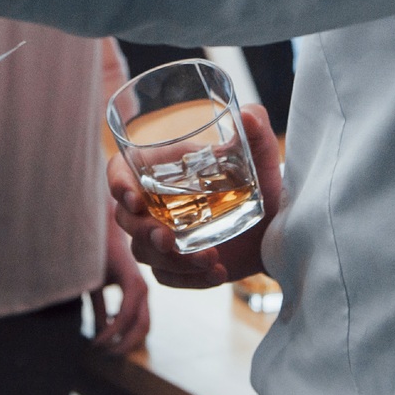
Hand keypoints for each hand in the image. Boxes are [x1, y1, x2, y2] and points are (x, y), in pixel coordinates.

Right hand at [89, 216, 150, 353]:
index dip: (127, 341)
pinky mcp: (128, 277)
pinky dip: (112, 328)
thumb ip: (102, 307)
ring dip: (118, 338)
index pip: (141, 324)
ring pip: (134, 322)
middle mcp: (141, 287)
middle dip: (127, 345)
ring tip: (100, 345)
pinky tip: (99, 333)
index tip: (106, 349)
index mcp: (137, 289)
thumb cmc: (94, 254)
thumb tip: (103, 330)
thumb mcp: (97, 285)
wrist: (94, 224)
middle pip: (143, 327)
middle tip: (109, 354)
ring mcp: (137, 282)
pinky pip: (124, 312)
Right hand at [108, 103, 281, 290]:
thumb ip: (256, 132)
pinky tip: (217, 272)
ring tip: (209, 256)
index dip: (118, 185)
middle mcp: (155, 203)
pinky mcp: (178, 266)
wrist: (276, 226)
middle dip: (143, 231)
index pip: (120, 172)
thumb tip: (249, 115)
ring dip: (172, 260)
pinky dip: (191, 279)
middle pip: (125, 219)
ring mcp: (164, 236)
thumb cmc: (259, 182)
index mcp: (161, 169)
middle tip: (168, 239)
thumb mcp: (259, 158)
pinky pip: (170, 278)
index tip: (135, 200)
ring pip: (145, 253)